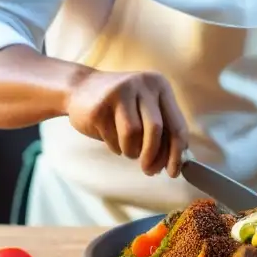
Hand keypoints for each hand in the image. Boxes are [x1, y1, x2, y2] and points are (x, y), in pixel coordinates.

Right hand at [66, 70, 188, 177]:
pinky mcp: (100, 105)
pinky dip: (115, 146)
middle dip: (153, 156)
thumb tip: (176, 163)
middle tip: (149, 171)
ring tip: (127, 149)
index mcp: (160, 85)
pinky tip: (110, 138)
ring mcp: (120, 92)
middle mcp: (142, 84)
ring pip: (133, 134)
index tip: (173, 172)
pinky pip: (112, 137)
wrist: (79, 88)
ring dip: (131, 150)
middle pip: (156, 129)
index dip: (177, 153)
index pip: (176, 124)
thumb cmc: (119, 107)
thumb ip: (162, 131)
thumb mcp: (145, 110)